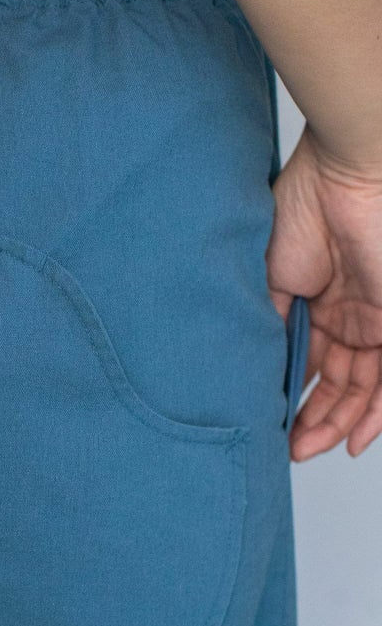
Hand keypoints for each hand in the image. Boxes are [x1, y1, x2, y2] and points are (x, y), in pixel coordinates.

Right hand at [265, 122, 381, 459]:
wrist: (349, 176)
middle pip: (334, 383)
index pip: (304, 362)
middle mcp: (346, 317)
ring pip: (361, 389)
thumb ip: (270, 326)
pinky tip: (354, 440)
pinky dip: (374, 413)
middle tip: (289, 449)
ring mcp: (373, 321)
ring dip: (337, 424)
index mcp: (313, 303)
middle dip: (313, 419)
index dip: (288, 396)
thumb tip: (256, 371)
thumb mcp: (269, 282)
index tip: (267, 424)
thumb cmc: (302, 213)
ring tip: (308, 449)